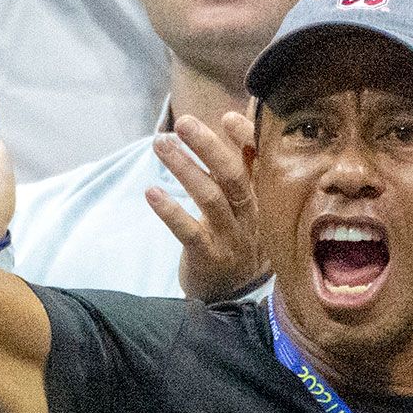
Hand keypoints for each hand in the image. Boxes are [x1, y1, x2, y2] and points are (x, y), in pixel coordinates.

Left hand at [151, 111, 264, 302]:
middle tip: (183, 123)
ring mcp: (231, 238)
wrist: (232, 296)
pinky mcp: (209, 257)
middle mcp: (251, 216)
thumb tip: (233, 116)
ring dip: (184, 168)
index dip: (246, 138)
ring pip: (211, 198)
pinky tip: (151, 192)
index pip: (260, 163)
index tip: (225, 116)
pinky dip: (170, 211)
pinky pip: (190, 232)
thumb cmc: (234, 238)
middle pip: (233, 176)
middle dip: (208, 146)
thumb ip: (239, 166)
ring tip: (160, 144)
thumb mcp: (243, 204)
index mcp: (261, 198)